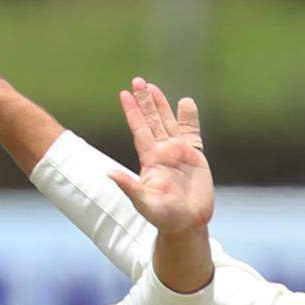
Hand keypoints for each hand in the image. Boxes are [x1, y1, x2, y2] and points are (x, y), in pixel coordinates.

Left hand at [107, 77, 212, 234]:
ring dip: (162, 105)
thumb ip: (129, 187)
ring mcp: (179, 152)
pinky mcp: (195, 156)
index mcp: (150, 160)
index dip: (132, 112)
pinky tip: (186, 102)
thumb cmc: (164, 217)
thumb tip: (109, 174)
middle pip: (152, 121)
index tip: (124, 94)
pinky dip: (190, 117)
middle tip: (137, 81)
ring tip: (153, 87)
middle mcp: (162, 152)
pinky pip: (192, 132)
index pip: (139, 130)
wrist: (188, 223)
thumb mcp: (144, 203)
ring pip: (169, 122)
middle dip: (144, 101)